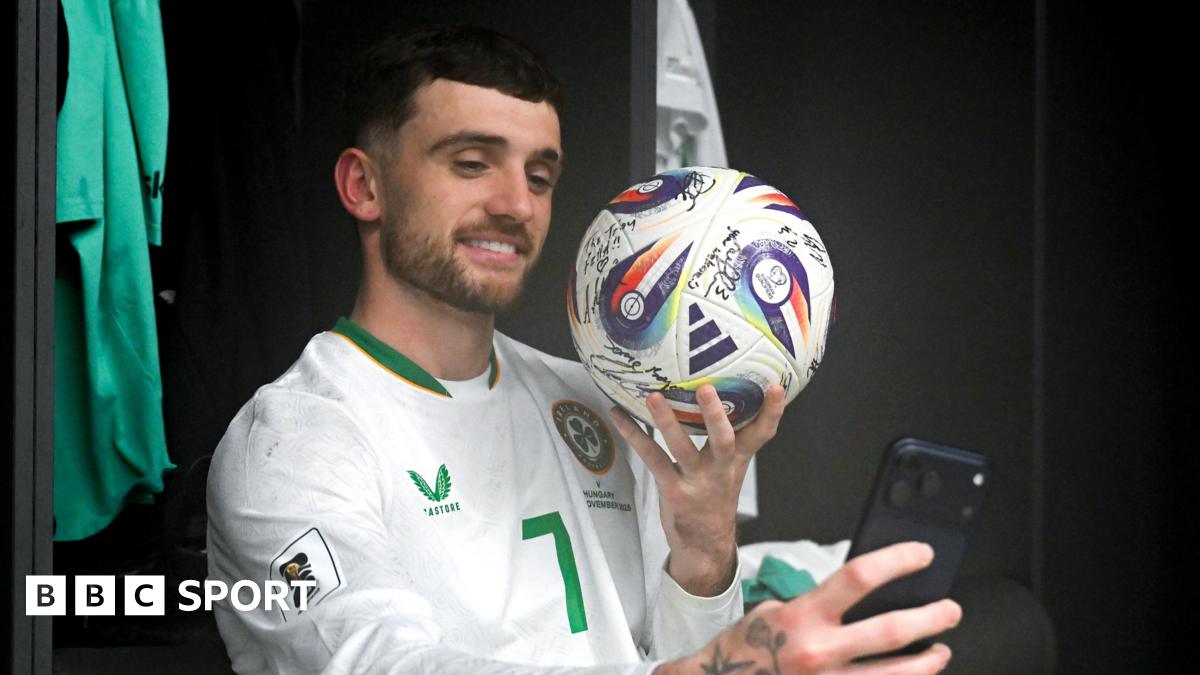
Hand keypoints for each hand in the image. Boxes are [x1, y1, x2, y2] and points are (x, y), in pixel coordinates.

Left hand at [609, 383, 785, 595]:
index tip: (776, 386)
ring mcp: (696, 481)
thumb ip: (731, 438)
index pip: (761, 434)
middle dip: (715, 414)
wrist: (705, 545)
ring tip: (653, 397)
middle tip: (706, 388)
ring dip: (666, 421)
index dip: (772, 412)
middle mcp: (720, 470)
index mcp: (737, 460)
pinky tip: (618, 415)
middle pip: (723, 439)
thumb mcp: (731, 469)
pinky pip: (651, 458)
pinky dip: (633, 435)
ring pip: (681, 447)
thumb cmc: (716, 497)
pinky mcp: (672, 489)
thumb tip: (724, 391)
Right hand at [658, 542, 962, 674]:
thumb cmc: (749, 646)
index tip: (922, 555)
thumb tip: (867, 591)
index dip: (897, 561)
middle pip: (891, 631)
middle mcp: (818, 651)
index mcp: (803, 615)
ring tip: (940, 650)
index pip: (859, 577)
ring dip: (928, 661)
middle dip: (931, 618)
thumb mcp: (778, 610)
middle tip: (950, 610)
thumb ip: (821, 603)